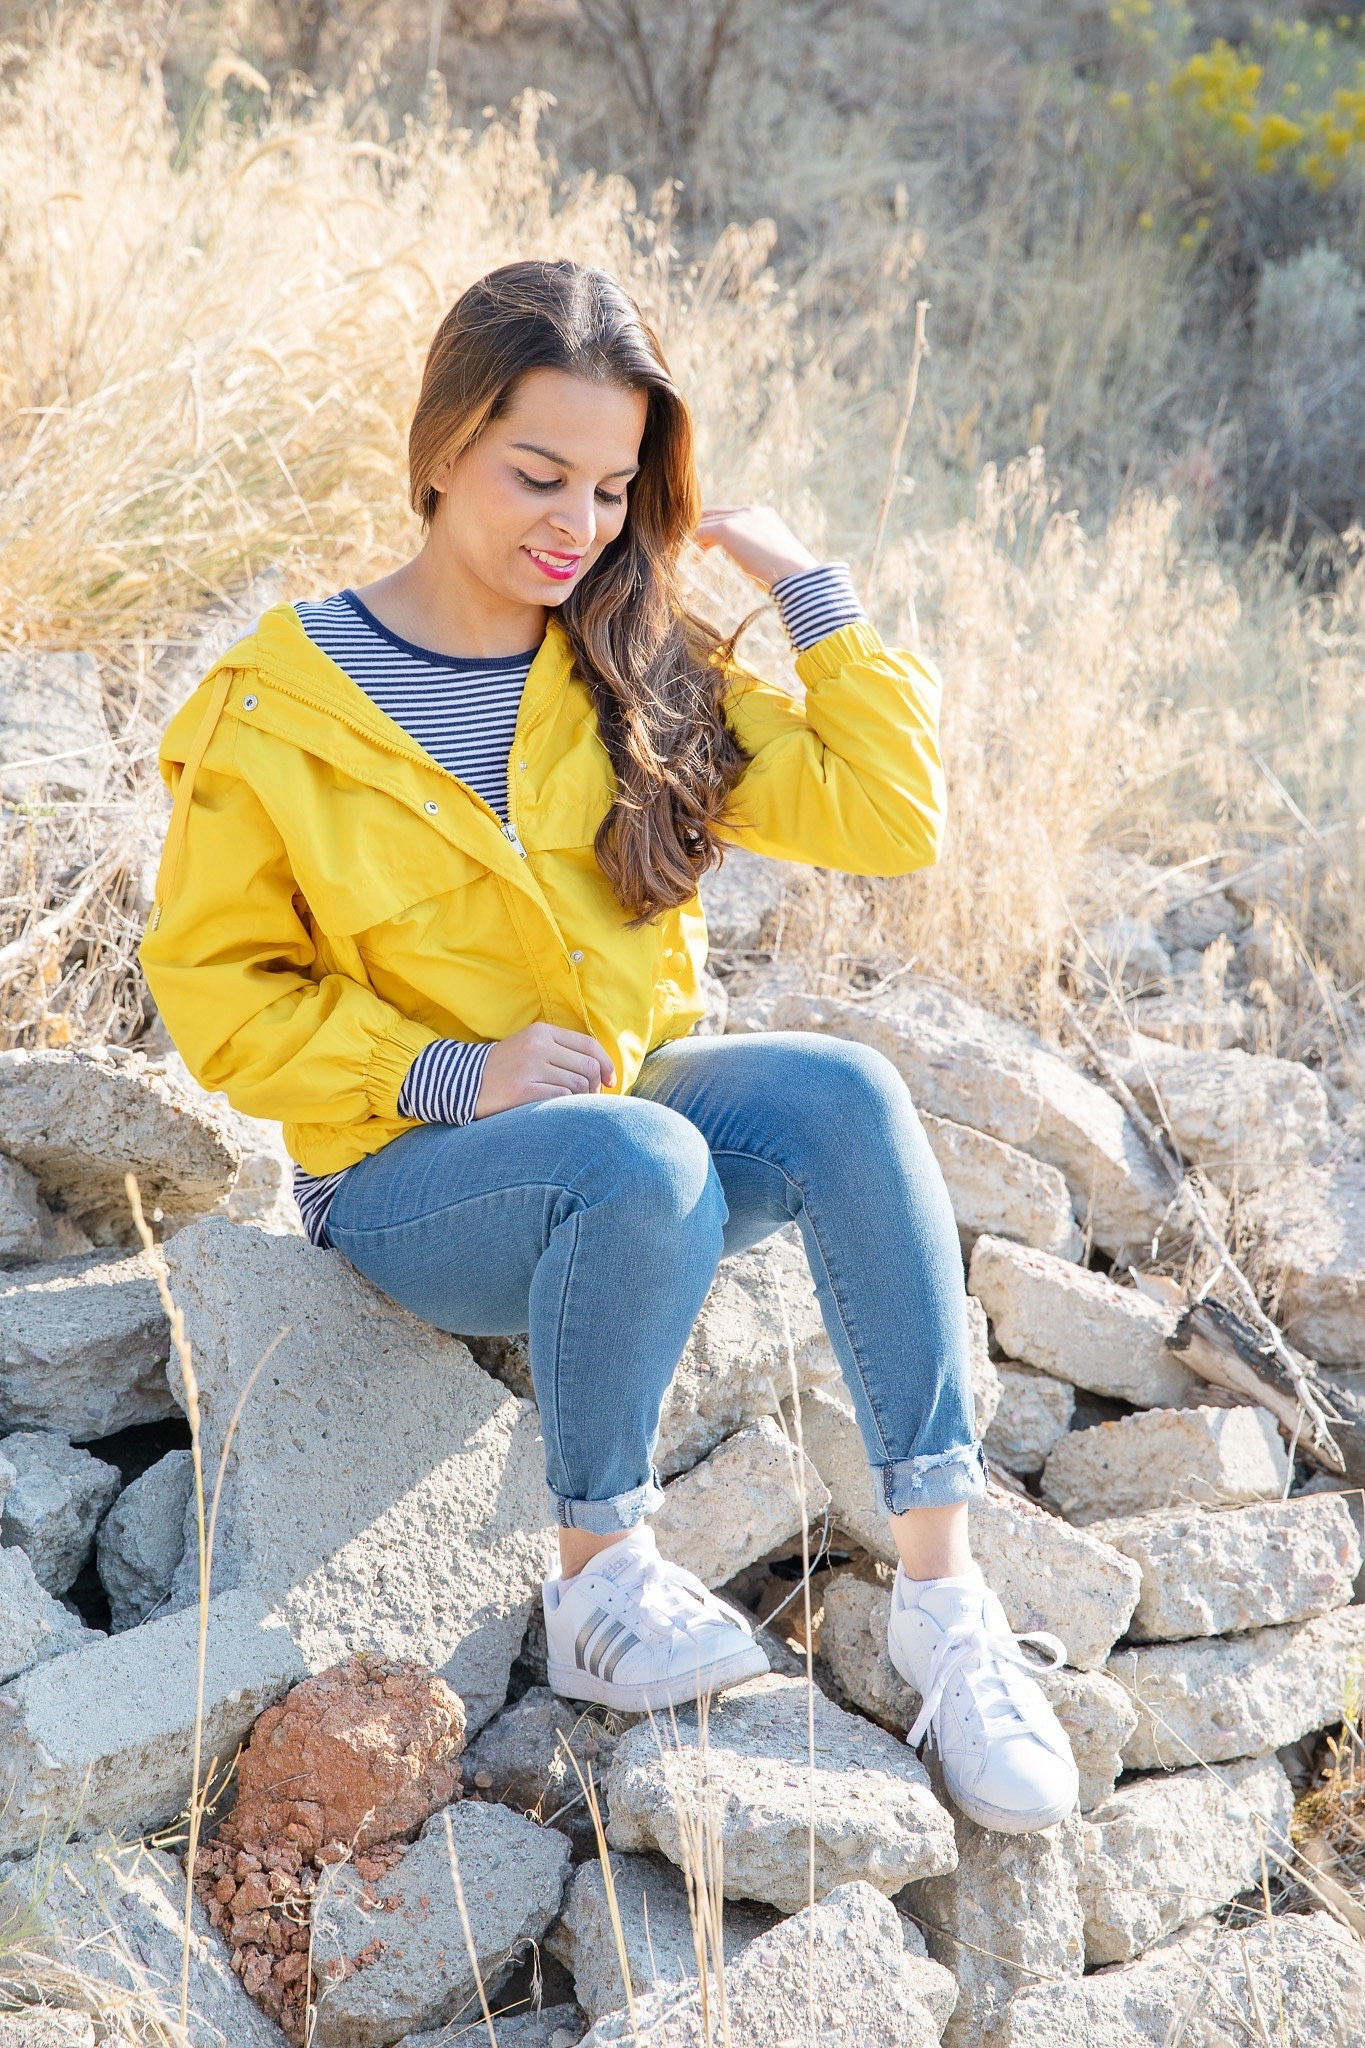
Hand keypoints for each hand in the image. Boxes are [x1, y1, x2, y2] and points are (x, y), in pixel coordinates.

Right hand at [474, 1022, 614, 1116]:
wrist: (462, 1081)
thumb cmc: (504, 1069)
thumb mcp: (530, 1048)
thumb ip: (562, 1052)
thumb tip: (602, 1073)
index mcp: (542, 1032)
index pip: (588, 1045)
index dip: (606, 1064)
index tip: (611, 1081)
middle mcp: (537, 1046)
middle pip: (587, 1067)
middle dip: (596, 1086)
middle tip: (590, 1099)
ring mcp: (529, 1068)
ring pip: (577, 1085)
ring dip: (581, 1100)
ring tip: (572, 1106)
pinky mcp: (522, 1091)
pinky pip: (561, 1099)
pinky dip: (566, 1107)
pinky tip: (558, 1111)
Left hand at [693, 505, 817, 589]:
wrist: (796, 576)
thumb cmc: (790, 576)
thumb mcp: (774, 556)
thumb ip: (760, 551)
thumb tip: (752, 562)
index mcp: (763, 515)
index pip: (730, 515)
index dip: (716, 529)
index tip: (709, 547)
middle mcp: (750, 511)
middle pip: (714, 513)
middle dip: (702, 531)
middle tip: (696, 553)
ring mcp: (739, 518)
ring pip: (705, 521)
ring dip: (695, 538)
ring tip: (693, 558)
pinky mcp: (727, 529)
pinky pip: (700, 532)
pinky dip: (692, 543)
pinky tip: (694, 559)